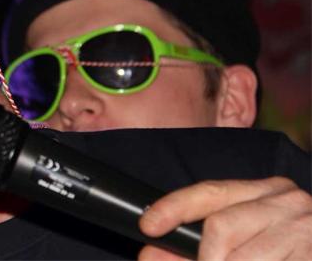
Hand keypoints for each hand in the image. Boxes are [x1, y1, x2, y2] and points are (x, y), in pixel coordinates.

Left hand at [138, 177, 311, 259]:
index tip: (148, 225)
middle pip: (220, 227)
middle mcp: (286, 203)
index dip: (173, 208)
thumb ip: (200, 244)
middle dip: (203, 258)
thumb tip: (151, 255)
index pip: (209, 192)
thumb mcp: (248, 235)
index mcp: (266, 190)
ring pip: (241, 258)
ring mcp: (304, 231)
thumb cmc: (289, 248)